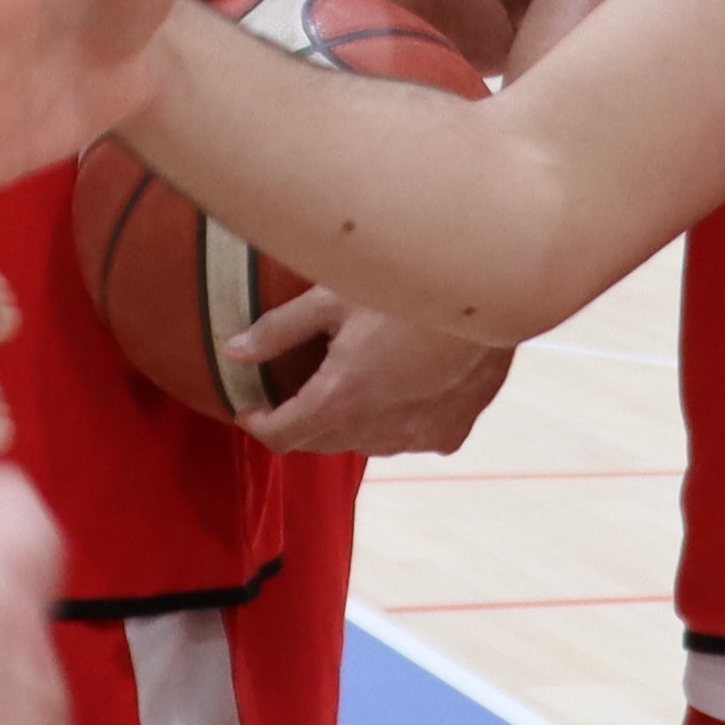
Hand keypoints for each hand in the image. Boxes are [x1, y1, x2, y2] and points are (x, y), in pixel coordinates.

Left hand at [232, 287, 517, 455]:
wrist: (492, 288)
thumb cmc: (406, 282)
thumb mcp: (333, 296)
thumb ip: (279, 330)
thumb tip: (232, 351)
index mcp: (340, 398)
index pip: (281, 435)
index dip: (258, 423)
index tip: (249, 408)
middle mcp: (377, 430)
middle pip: (320, 442)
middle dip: (300, 420)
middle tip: (295, 387)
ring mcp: (417, 436)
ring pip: (364, 442)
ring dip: (348, 421)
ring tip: (351, 379)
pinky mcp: (450, 432)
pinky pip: (407, 437)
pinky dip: (394, 420)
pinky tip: (400, 384)